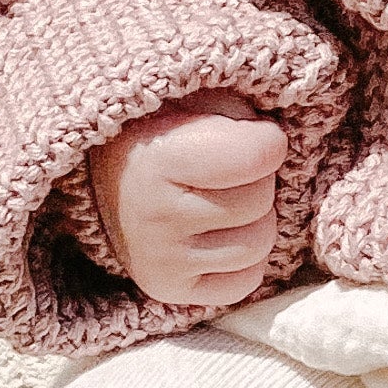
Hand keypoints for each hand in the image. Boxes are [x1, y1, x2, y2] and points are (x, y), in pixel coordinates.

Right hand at [92, 91, 287, 309]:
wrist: (107, 172)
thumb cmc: (164, 127)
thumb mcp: (197, 98)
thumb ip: (242, 113)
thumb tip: (280, 147)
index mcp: (159, 158)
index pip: (261, 155)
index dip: (267, 140)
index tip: (249, 134)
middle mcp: (155, 216)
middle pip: (261, 201)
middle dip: (256, 181)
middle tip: (226, 171)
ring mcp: (160, 259)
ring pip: (259, 245)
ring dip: (252, 221)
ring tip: (220, 201)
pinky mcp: (167, 290)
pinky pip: (245, 281)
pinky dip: (242, 260)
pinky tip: (216, 235)